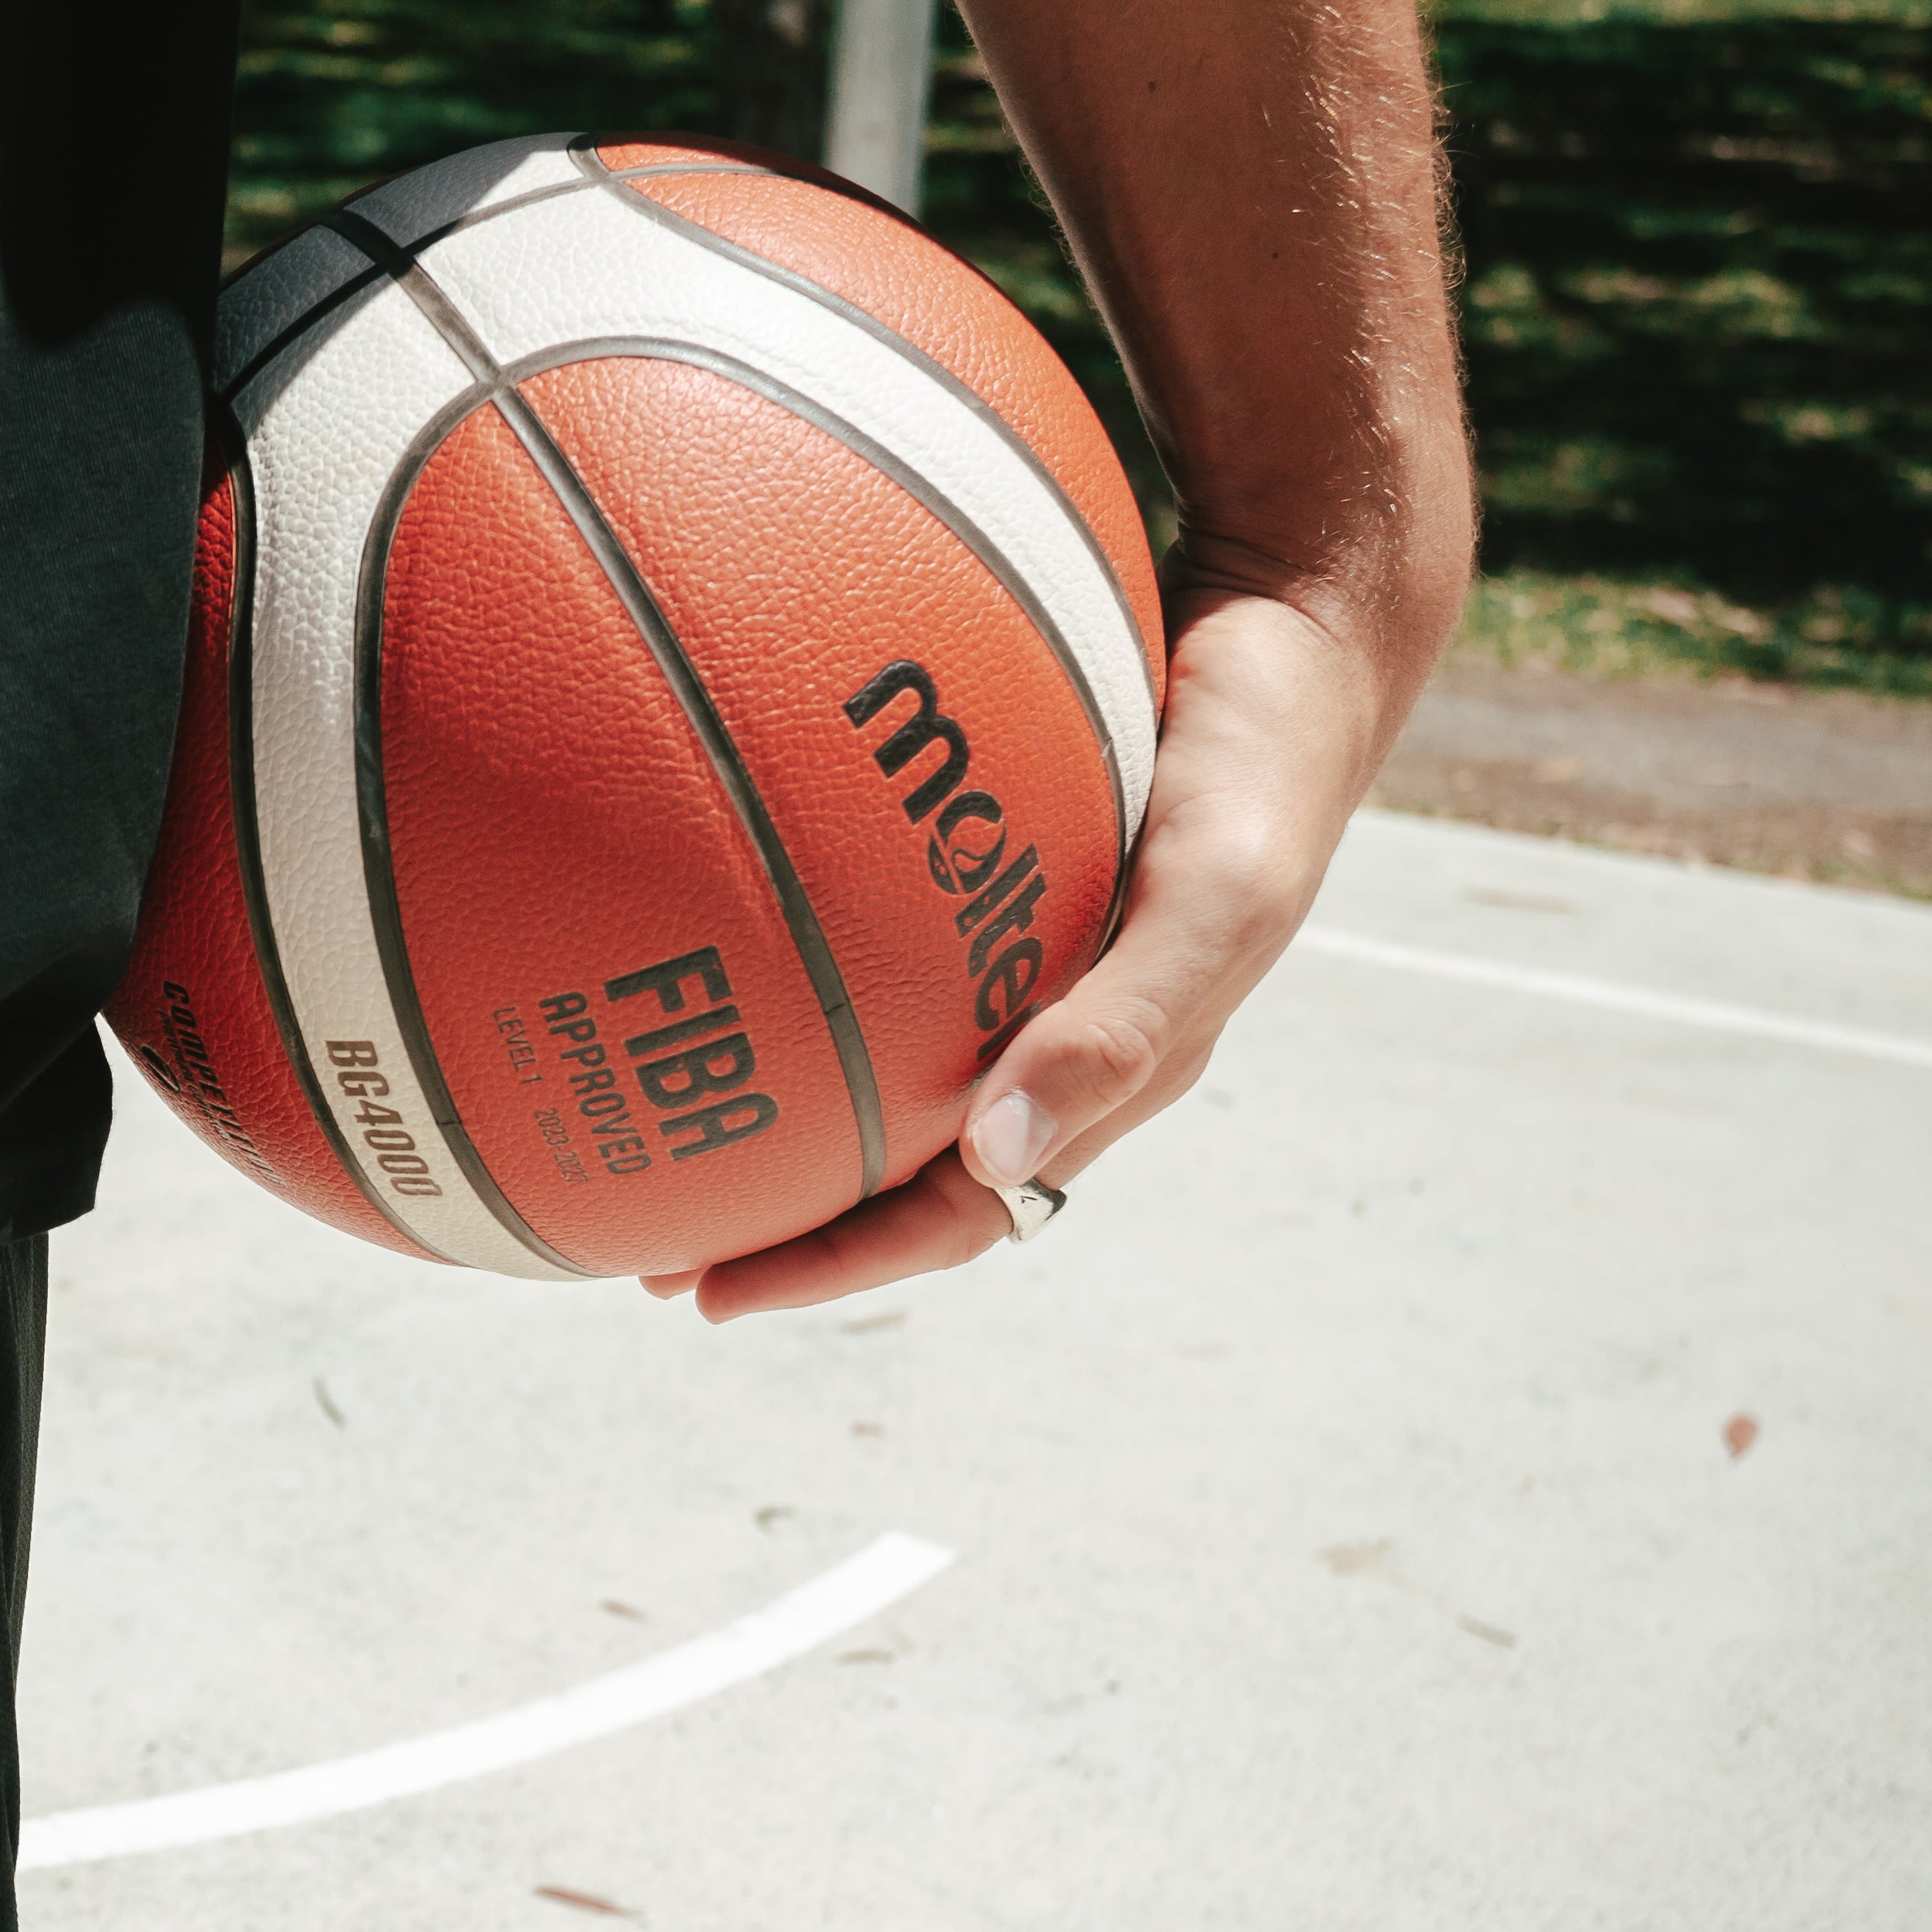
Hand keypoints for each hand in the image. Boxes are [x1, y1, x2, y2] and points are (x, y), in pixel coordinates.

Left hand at [655, 586, 1403, 1319]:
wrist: (1290, 638)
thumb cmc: (1262, 769)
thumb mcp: (1213, 901)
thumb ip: (1117, 1029)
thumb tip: (995, 1161)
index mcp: (1095, 1083)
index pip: (948, 1216)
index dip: (832, 1267)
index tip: (707, 1293)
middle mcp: (1040, 1041)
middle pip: (889, 1169)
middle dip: (772, 1220)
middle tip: (641, 1240)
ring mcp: (1010, 967)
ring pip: (871, 1072)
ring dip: (770, 1113)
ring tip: (646, 1120)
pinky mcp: (987, 888)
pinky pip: (871, 953)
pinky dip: (785, 970)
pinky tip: (701, 944)